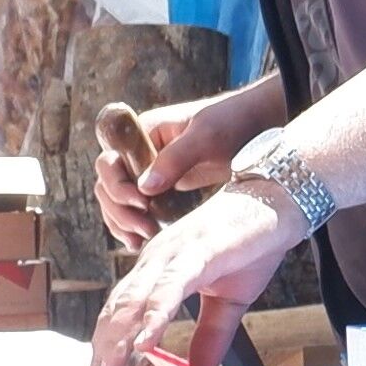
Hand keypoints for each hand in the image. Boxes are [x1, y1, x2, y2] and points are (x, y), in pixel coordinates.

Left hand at [88, 182, 296, 365]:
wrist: (279, 201)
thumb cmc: (251, 243)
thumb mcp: (229, 302)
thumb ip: (210, 336)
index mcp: (157, 272)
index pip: (120, 318)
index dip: (106, 354)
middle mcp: (154, 261)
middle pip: (116, 314)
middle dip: (102, 358)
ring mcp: (172, 254)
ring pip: (133, 303)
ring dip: (117, 343)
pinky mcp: (197, 251)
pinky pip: (169, 288)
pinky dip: (154, 316)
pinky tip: (145, 342)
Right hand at [98, 78, 289, 249]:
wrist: (258, 127)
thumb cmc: (232, 123)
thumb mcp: (206, 137)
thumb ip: (174, 159)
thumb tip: (144, 187)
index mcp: (143, 133)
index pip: (109, 161)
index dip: (117, 185)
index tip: (141, 203)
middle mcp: (139, 153)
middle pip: (108, 185)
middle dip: (120, 210)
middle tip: (146, 230)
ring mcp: (149, 172)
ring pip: (117, 202)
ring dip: (123, 223)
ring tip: (140, 242)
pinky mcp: (162, 190)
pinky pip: (136, 211)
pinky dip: (134, 227)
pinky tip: (142, 243)